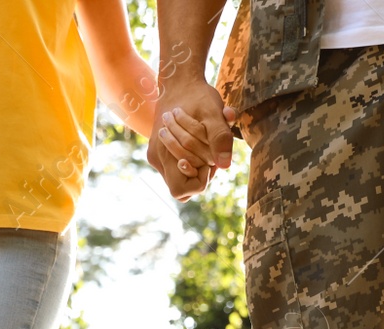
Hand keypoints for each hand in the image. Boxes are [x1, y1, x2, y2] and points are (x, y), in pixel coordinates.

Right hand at [147, 76, 233, 199]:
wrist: (179, 82)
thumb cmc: (197, 96)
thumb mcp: (213, 113)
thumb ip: (220, 139)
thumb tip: (225, 166)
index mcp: (163, 154)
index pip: (182, 190)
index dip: (200, 179)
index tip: (209, 159)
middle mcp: (157, 160)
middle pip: (184, 185)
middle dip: (201, 170)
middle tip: (209, 148)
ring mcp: (157, 157)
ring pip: (182, 176)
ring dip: (198, 163)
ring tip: (203, 142)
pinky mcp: (160, 152)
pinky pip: (179, 165)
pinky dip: (192, 157)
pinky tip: (199, 140)